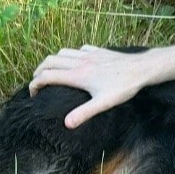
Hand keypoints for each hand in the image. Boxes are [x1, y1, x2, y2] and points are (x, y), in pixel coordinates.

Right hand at [29, 45, 145, 127]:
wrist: (141, 68)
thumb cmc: (123, 87)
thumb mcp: (103, 103)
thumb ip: (84, 113)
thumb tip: (66, 124)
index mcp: (78, 75)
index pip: (47, 76)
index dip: (35, 84)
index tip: (33, 94)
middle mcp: (80, 61)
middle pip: (50, 61)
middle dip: (39, 71)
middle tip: (38, 83)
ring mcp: (89, 54)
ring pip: (62, 52)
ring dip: (53, 61)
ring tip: (52, 72)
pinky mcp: (98, 51)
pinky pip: (78, 49)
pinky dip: (71, 54)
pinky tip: (76, 62)